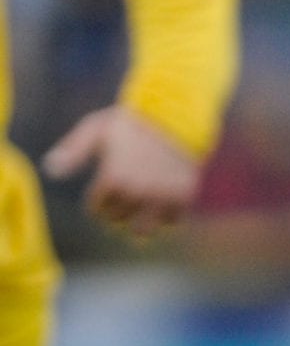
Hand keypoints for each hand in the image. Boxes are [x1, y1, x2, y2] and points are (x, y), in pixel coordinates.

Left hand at [42, 105, 202, 241]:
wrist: (180, 116)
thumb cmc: (134, 120)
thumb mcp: (97, 128)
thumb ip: (73, 150)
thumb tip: (51, 170)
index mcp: (113, 178)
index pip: (96, 207)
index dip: (98, 199)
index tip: (104, 191)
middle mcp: (136, 192)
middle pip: (118, 219)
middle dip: (117, 210)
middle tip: (122, 199)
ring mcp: (161, 197)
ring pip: (143, 229)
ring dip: (139, 223)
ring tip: (140, 215)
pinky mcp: (183, 198)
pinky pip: (170, 221)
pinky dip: (165, 217)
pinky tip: (162, 203)